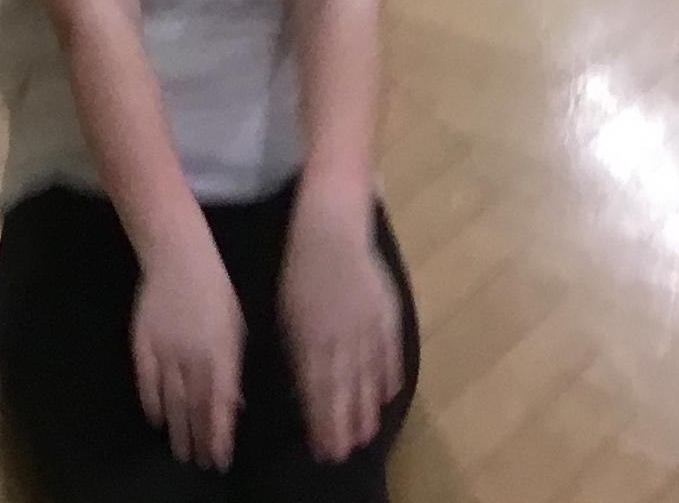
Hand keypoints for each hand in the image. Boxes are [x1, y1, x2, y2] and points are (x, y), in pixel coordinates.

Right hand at [131, 235, 244, 469]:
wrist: (178, 256)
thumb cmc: (215, 290)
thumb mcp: (235, 327)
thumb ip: (233, 368)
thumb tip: (235, 404)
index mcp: (221, 351)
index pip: (220, 403)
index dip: (220, 434)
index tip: (220, 457)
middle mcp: (193, 356)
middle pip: (195, 407)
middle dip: (199, 439)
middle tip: (200, 462)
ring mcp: (165, 350)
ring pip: (171, 400)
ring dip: (177, 429)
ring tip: (180, 452)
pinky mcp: (142, 342)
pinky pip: (146, 380)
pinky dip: (151, 402)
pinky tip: (156, 420)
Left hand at [281, 194, 405, 464]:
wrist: (333, 228)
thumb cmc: (299, 267)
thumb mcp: (287, 313)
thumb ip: (298, 351)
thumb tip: (303, 385)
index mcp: (314, 340)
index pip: (320, 392)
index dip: (323, 423)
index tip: (326, 449)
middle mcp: (344, 340)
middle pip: (346, 391)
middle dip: (346, 424)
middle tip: (349, 451)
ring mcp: (369, 327)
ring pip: (370, 377)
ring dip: (369, 407)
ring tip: (371, 432)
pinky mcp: (386, 312)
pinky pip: (390, 351)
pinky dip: (390, 373)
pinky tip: (391, 393)